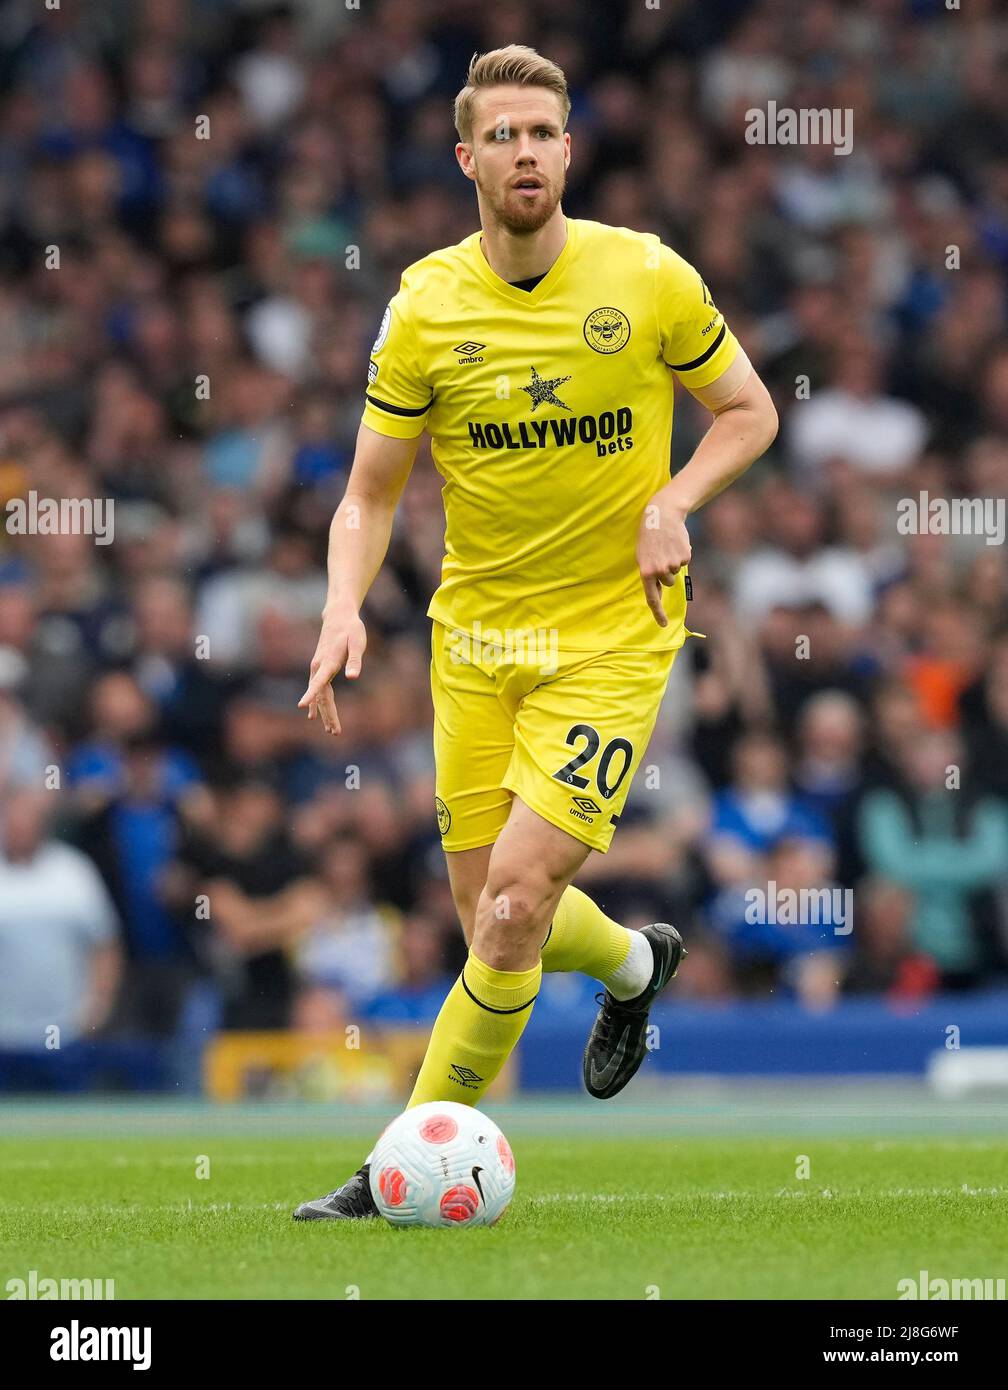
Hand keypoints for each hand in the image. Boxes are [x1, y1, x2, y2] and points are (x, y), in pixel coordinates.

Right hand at [298, 605, 366, 734]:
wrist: (338, 617)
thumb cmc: (351, 629)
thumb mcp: (357, 642)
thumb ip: (355, 660)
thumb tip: (353, 677)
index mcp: (328, 661)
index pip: (318, 681)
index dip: (310, 694)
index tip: (301, 706)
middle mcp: (318, 666)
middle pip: (321, 695)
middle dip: (328, 715)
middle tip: (335, 732)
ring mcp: (317, 668)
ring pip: (320, 695)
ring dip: (325, 713)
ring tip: (332, 730)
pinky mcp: (319, 668)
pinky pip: (318, 690)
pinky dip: (317, 704)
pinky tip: (314, 716)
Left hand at [636, 494, 691, 626]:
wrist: (661, 515)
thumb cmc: (650, 537)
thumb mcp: (644, 556)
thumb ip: (651, 574)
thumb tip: (660, 590)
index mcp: (646, 572)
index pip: (652, 598)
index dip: (658, 613)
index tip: (664, 625)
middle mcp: (659, 570)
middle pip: (669, 583)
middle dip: (667, 572)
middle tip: (661, 554)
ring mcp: (673, 564)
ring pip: (677, 572)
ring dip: (674, 562)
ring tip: (667, 547)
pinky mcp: (685, 556)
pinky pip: (685, 561)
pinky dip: (681, 553)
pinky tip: (675, 542)